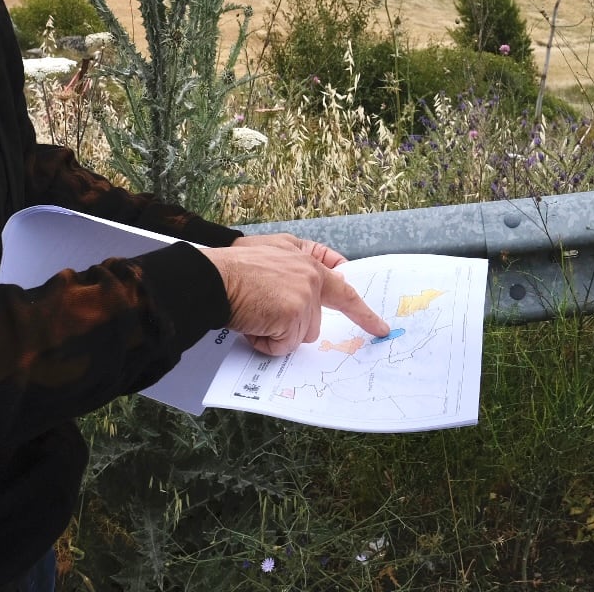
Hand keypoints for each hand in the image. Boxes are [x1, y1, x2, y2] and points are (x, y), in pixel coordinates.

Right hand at [200, 236, 389, 355]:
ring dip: (275, 334)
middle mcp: (311, 276)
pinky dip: (266, 343)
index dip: (361, 310)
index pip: (342, 286)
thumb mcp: (269, 248)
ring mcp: (305, 296)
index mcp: (307, 260)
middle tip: (262, 310)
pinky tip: (252, 325)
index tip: (380, 327)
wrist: (212, 279)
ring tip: (253, 314)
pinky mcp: (293, 316)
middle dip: (289, 324)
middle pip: (314, 320)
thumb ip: (296, 259)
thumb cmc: (232, 267)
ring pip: (300, 335)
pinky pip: (284, 346)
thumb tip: (318, 275)